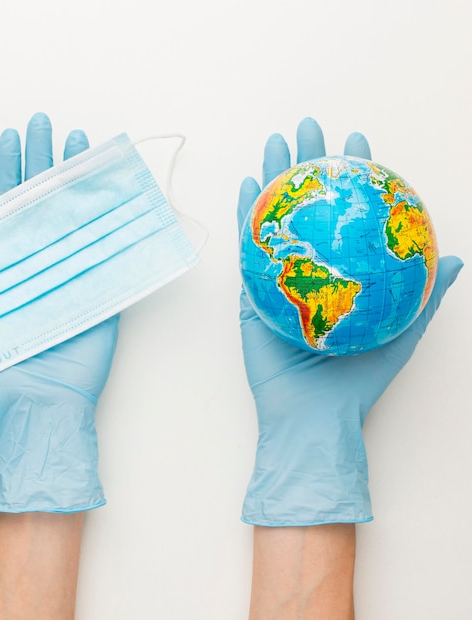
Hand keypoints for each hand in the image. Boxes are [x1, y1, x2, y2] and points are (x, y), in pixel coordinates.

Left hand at [0, 112, 118, 512]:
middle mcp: (42, 265)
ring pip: (75, 220)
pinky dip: (112, 225)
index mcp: (9, 267)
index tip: (12, 139)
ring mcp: (74, 275)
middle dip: (44, 162)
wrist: (44, 404)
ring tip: (82, 146)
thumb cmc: (4, 371)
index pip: (7, 208)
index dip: (10, 173)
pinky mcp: (101, 292)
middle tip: (47, 126)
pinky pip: (108, 252)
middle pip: (41, 204)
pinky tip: (115, 197)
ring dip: (77, 183)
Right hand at [237, 118, 462, 525]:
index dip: (351, 179)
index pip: (344, 215)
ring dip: (272, 179)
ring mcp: (274, 277)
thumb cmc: (356, 379)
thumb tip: (453, 257)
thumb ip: (426, 294)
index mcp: (339, 271)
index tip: (358, 147)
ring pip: (272, 217)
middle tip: (309, 130)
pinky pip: (247, 246)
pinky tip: (249, 185)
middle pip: (304, 205)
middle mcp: (306, 268)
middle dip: (306, 164)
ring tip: (276, 144)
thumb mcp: (401, 331)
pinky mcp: (250, 293)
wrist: (312, 412)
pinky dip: (246, 213)